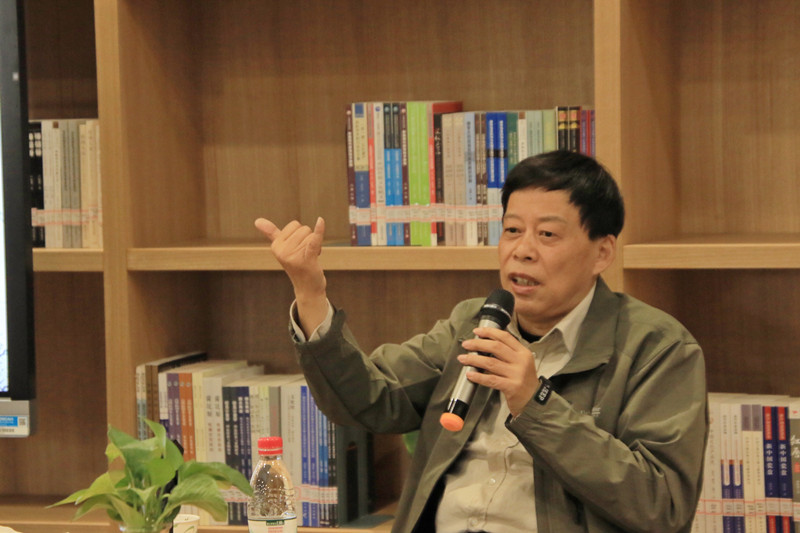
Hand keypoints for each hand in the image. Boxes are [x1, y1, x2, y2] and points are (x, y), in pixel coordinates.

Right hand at [255, 217, 328, 334]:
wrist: (307, 288)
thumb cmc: (296, 265)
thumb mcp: (282, 249)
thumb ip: (271, 233)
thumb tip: (257, 220)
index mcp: (275, 246)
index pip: (294, 225)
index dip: (300, 235)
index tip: (298, 248)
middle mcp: (283, 251)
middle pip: (304, 229)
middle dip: (308, 239)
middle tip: (305, 254)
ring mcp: (294, 256)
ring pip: (311, 235)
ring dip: (316, 245)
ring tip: (310, 257)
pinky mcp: (307, 259)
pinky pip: (314, 241)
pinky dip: (319, 231)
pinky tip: (320, 221)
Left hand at [458, 328, 538, 415]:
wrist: (534, 401)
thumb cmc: (524, 382)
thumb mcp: (521, 363)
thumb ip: (507, 354)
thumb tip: (484, 346)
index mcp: (523, 353)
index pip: (505, 337)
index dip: (489, 332)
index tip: (477, 331)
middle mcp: (521, 361)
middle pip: (496, 347)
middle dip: (478, 344)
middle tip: (466, 344)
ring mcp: (517, 374)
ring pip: (491, 362)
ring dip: (474, 359)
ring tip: (463, 358)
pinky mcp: (512, 387)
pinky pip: (491, 379)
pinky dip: (478, 376)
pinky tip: (470, 374)